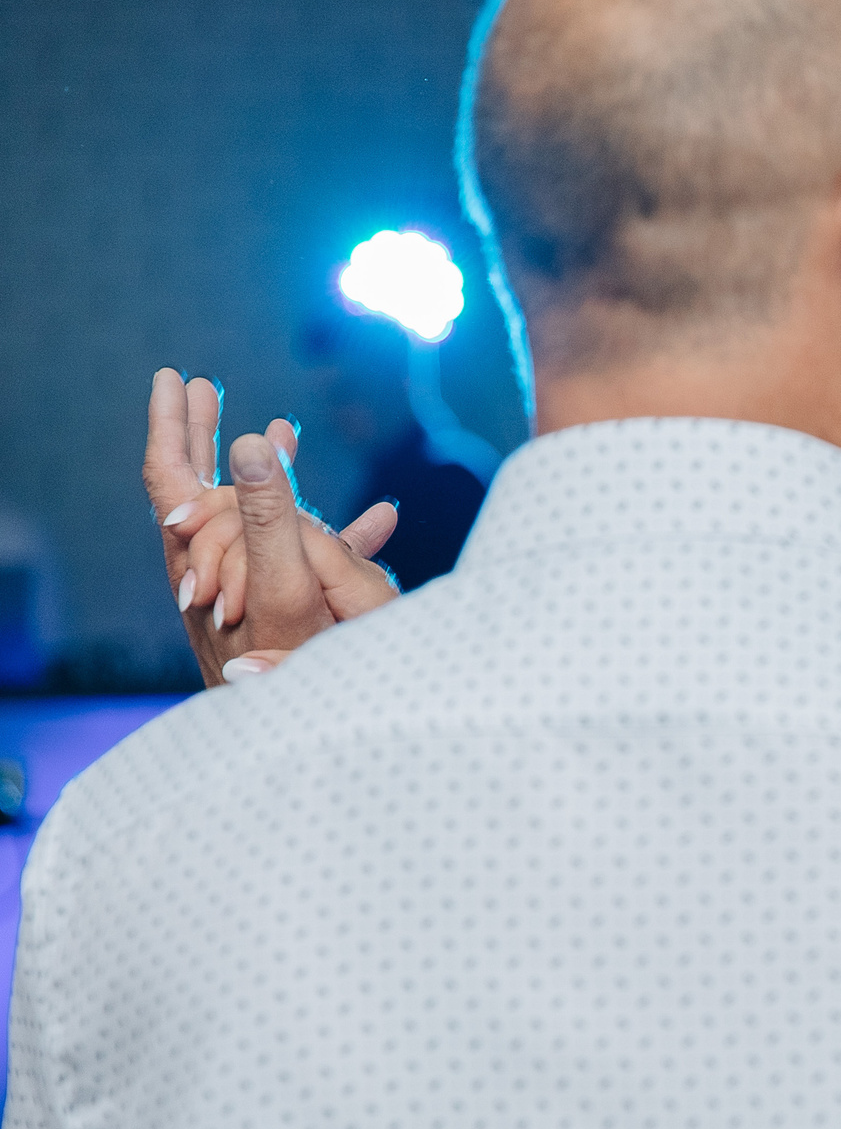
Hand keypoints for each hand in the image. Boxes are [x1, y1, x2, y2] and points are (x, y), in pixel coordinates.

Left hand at [144, 369, 400, 685]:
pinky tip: (381, 518)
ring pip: (256, 527)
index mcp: (207, 567)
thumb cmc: (305, 676)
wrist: (317, 747)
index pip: (172, 484)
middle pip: (199, 495)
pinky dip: (335, 533)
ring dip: (269, 477)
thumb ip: (272, 519)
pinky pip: (313, 569)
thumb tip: (253, 445)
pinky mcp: (298, 626)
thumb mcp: (292, 588)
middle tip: (200, 385)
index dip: (170, 431)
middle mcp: (222, 582)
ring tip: (280, 428)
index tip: (177, 381)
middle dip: (203, 438)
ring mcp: (257, 603)